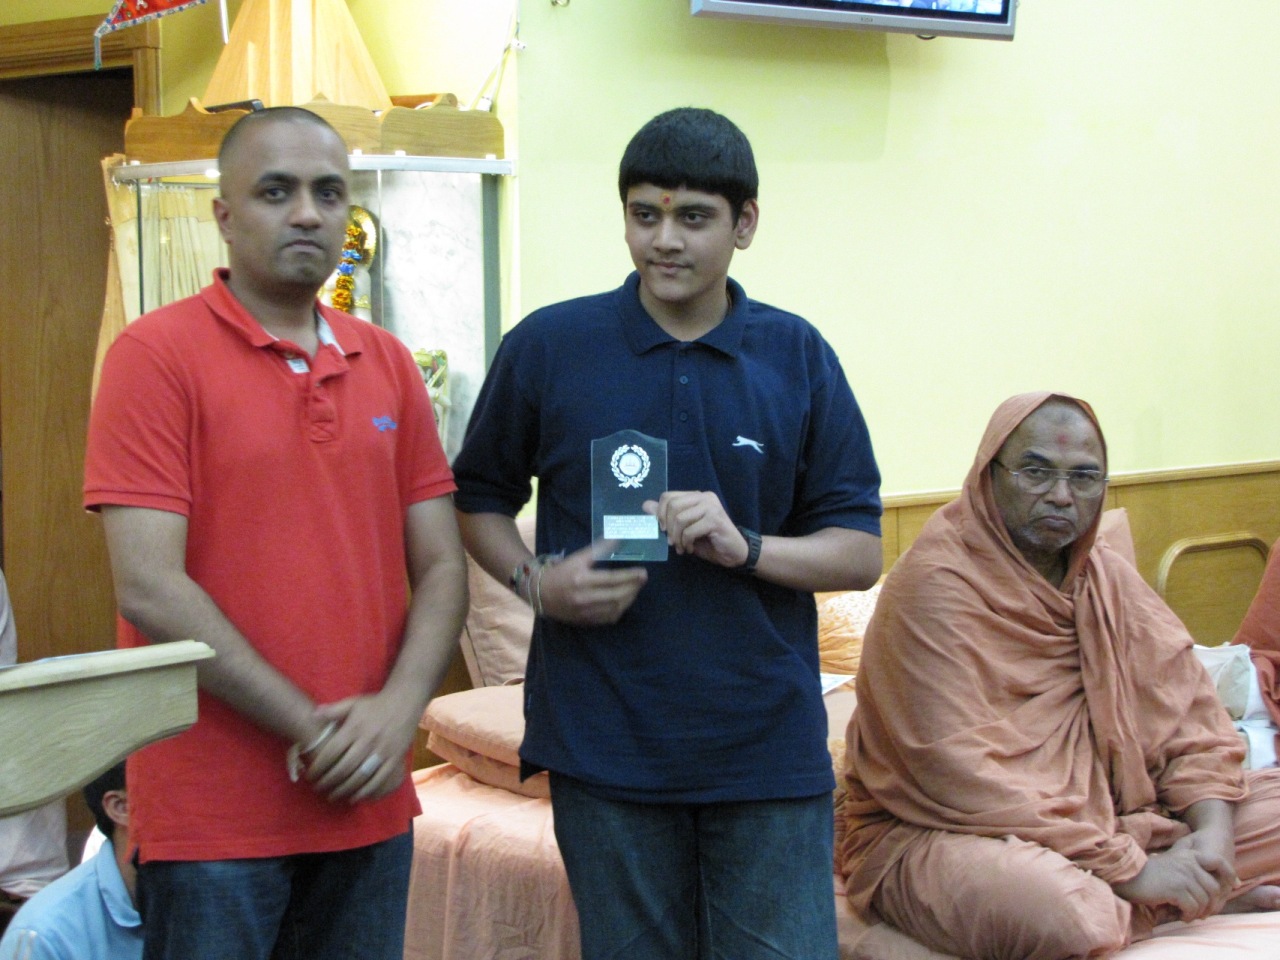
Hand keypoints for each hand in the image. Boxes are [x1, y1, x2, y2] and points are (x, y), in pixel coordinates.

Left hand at [301, 692, 419, 803]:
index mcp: (354, 728)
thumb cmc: (376, 705)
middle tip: (318, 788)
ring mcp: (382, 751)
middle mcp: (367, 741)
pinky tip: (355, 797)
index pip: (331, 752)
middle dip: (328, 782)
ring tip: (333, 796)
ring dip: (344, 790)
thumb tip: (314, 714)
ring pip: (360, 777)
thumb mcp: (354, 703)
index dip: (318, 767)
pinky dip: (366, 792)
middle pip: (343, 768)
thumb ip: (334, 710)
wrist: (405, 703)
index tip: (310, 776)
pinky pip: (379, 780)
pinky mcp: (394, 759)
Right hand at [536, 541, 647, 624]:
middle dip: (633, 587)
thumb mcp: (578, 557)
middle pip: (616, 595)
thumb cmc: (561, 572)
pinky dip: (620, 609)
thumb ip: (599, 549)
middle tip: (642, 579)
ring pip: (615, 608)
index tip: (643, 572)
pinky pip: (609, 618)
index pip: (611, 578)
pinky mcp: (586, 621)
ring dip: (629, 598)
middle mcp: (583, 597)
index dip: (629, 576)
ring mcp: (585, 611)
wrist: (541, 594)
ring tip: (636, 588)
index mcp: (581, 579)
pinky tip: (625, 601)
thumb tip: (619, 538)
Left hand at [642, 491, 747, 567]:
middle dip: (668, 528)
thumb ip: (666, 516)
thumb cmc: (709, 541)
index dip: (660, 513)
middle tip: (672, 542)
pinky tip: (690, 549)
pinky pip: (690, 530)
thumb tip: (645, 505)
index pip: (668, 496)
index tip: (663, 530)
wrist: (735, 553)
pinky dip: (686, 542)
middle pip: (672, 506)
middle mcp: (704, 497)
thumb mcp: (683, 529)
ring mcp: (711, 507)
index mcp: (696, 496)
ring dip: (677, 537)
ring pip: (680, 518)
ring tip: (681, 547)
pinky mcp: (716, 520)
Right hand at [1113, 843, 1236, 920]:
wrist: (1127, 876)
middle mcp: (1189, 863)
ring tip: (1186, 914)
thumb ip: (1192, 867)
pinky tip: (1179, 915)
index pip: (1219, 863)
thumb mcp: (1174, 863)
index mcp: (1189, 855)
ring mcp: (1184, 875)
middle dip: (1210, 905)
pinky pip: (1193, 908)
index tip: (1229, 888)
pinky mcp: (1177, 888)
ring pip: (1204, 901)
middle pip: (1214, 889)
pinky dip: (1187, 915)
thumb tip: (1218, 881)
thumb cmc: (1150, 873)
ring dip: (1197, 912)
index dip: (1229, 877)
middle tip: (1199, 912)